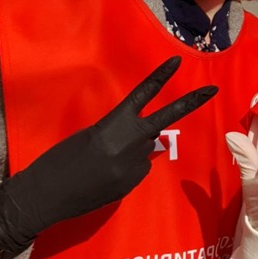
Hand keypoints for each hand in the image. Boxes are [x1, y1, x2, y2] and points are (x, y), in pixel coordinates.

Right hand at [0, 57, 215, 253]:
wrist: (43, 197)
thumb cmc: (59, 161)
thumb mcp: (89, 137)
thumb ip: (119, 132)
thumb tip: (146, 137)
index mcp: (114, 125)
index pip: (142, 95)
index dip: (160, 77)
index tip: (177, 61)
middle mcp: (130, 144)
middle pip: (166, 119)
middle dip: (191, 103)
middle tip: (213, 89)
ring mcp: (134, 165)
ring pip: (145, 149)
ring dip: (132, 151)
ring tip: (102, 163)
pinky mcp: (132, 184)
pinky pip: (137, 169)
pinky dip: (126, 169)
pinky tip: (104, 177)